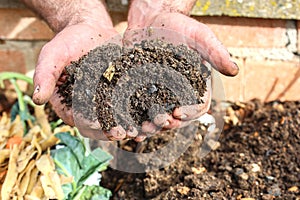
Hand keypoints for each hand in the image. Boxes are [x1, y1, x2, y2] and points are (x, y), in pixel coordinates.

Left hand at [124, 3, 238, 135]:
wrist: (151, 19)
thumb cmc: (178, 25)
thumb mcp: (199, 35)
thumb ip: (215, 52)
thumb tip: (234, 71)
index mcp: (196, 84)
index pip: (199, 105)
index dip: (190, 111)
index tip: (177, 112)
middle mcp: (179, 93)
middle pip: (178, 117)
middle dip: (169, 123)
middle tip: (158, 123)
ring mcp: (160, 94)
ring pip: (159, 117)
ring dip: (152, 126)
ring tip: (142, 128)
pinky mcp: (142, 91)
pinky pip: (140, 109)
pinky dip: (136, 119)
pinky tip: (129, 125)